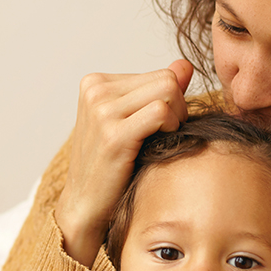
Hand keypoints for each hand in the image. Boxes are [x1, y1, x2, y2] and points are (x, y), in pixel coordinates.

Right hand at [55, 59, 193, 265]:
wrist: (86, 206)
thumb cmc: (112, 166)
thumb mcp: (132, 121)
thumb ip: (157, 91)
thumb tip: (184, 65)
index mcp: (95, 83)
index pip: (160, 73)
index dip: (171, 102)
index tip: (158, 129)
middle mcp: (95, 91)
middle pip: (167, 80)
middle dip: (178, 109)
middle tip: (164, 138)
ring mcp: (101, 111)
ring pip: (168, 92)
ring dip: (176, 119)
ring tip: (160, 142)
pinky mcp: (113, 134)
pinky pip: (161, 112)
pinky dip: (171, 128)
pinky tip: (159, 147)